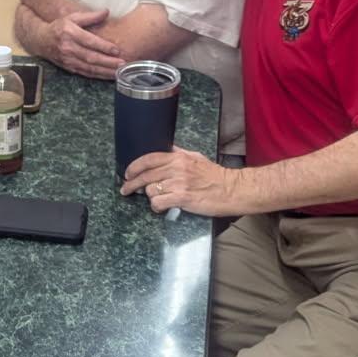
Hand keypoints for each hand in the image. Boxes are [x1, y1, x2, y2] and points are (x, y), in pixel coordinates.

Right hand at [45, 9, 123, 78]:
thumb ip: (90, 16)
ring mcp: (68, 59)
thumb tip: (106, 12)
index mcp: (70, 33)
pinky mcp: (68, 67)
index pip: (89, 41)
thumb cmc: (59, 27)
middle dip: (108, 62)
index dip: (103, 46)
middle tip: (122, 63)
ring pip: (89, 68)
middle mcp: (68, 48)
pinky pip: (85, 73)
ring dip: (104, 71)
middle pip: (91, 57)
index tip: (116, 50)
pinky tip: (107, 75)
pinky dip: (97, 75)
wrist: (41, 40)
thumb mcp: (72, 17)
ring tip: (118, 72)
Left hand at [120, 146, 240, 215]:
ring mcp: (179, 183)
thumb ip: (179, 154)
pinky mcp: (182, 197)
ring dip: (150, 197)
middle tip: (125, 190)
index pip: (149, 158)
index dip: (134, 166)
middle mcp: (177, 168)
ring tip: (157, 199)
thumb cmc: (216, 176)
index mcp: (179, 158)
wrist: (232, 189)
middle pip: (146, 175)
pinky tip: (161, 207)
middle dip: (131, 183)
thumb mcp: (196, 158)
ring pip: (151, 190)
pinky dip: (157, 206)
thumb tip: (167, 148)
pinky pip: (159, 202)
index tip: (127, 173)